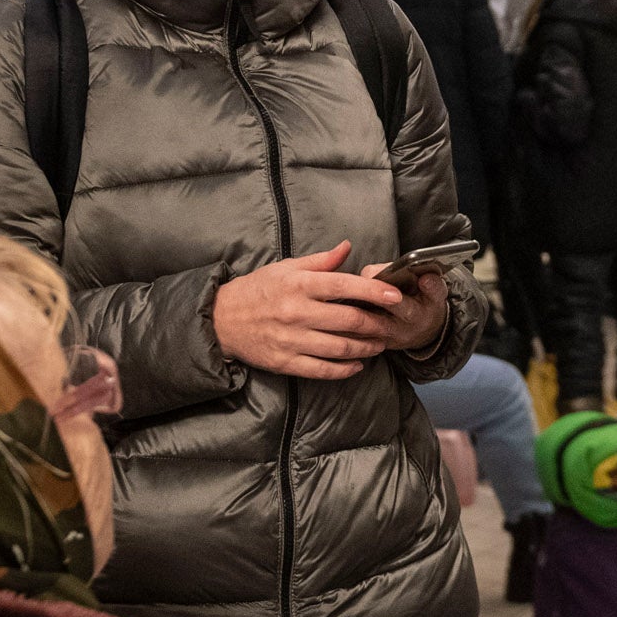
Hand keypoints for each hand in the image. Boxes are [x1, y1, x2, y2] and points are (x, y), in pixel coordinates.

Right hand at [212, 241, 436, 379]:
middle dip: (377, 323)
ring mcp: (291, 340)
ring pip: (340, 347)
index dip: (374, 291)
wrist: (221, 320)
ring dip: (366, 347)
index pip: (345, 286)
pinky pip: (322, 370)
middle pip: (348, 320)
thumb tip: (347, 246)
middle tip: (393, 324)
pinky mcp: (285, 362)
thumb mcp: (286, 268)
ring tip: (380, 344)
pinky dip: (345, 369)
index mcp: (299, 285)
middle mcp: (297, 312)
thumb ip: (320, 261)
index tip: (395, 295)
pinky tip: (358, 364)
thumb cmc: (258, 290)